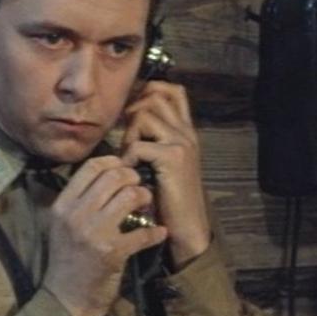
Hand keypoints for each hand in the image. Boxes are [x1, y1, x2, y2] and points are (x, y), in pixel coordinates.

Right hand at [42, 155, 167, 315]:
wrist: (66, 299)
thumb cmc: (68, 259)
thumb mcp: (63, 225)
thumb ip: (80, 199)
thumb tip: (109, 172)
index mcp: (62, 205)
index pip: (91, 167)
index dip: (114, 162)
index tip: (126, 169)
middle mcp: (75, 215)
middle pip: (114, 176)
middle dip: (134, 178)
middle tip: (140, 188)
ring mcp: (94, 233)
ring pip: (130, 196)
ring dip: (145, 198)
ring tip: (146, 206)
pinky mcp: (112, 252)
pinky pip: (143, 232)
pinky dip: (156, 232)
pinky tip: (159, 233)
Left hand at [121, 81, 211, 267]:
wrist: (188, 226)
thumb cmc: (172, 198)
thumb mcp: (166, 162)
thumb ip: (156, 140)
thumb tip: (129, 120)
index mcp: (186, 130)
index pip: (173, 90)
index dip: (150, 89)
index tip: (134, 110)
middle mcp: (187, 131)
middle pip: (155, 96)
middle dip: (133, 111)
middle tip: (128, 137)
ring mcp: (182, 142)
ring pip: (145, 115)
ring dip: (129, 133)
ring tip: (129, 156)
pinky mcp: (173, 158)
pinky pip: (139, 144)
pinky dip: (128, 157)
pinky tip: (131, 172)